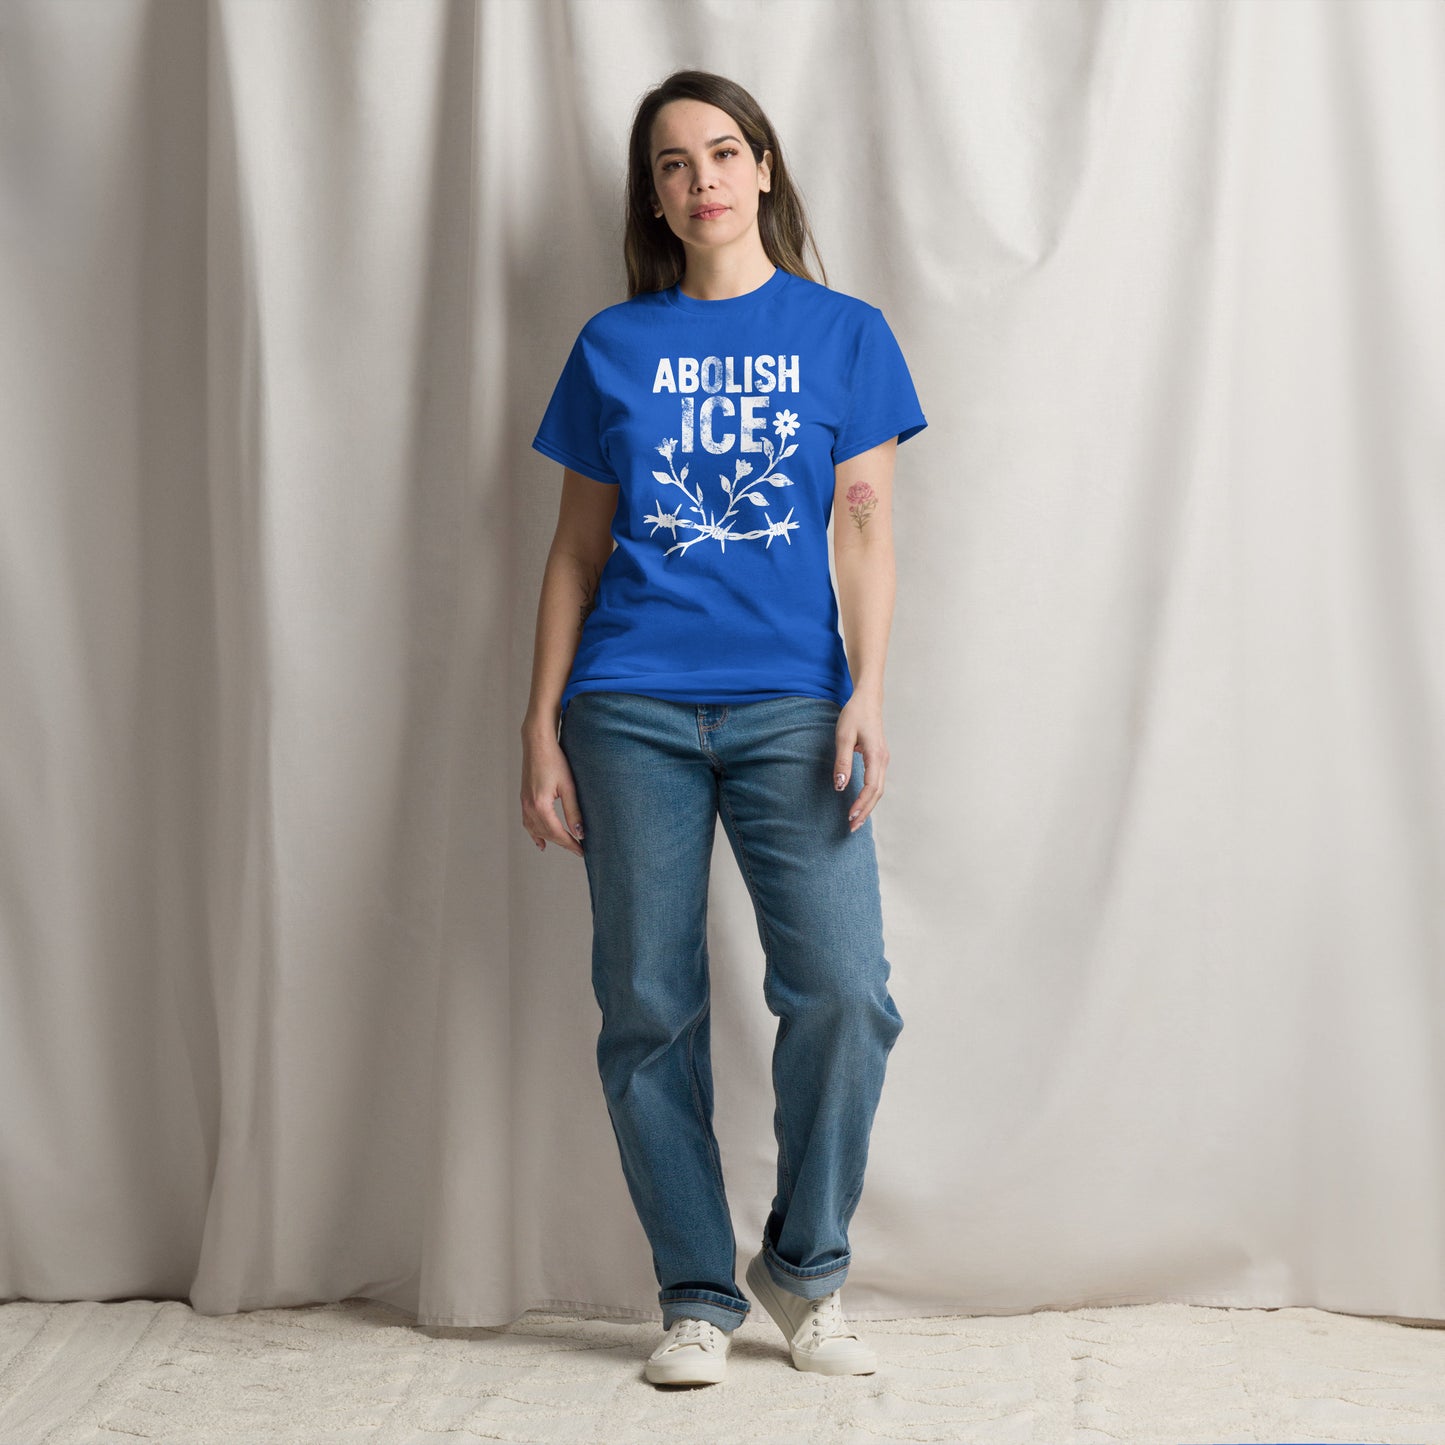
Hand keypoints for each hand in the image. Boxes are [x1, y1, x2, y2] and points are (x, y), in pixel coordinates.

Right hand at [521, 732, 584, 856]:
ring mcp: (524, 803)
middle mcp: (529, 807)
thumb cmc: (554, 760)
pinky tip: (540, 842)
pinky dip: (534, 834)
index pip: (557, 833)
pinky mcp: (524, 799)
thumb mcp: (568, 787)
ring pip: (536, 830)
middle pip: (547, 834)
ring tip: (564, 846)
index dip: (570, 844)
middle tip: (578, 849)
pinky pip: (527, 823)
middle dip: (563, 843)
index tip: (582, 851)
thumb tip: (579, 833)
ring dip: (550, 839)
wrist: (537, 744)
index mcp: (540, 805)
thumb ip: (573, 811)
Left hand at [833, 692, 887, 832]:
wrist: (867, 700)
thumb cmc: (854, 715)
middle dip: (865, 811)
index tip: (850, 816)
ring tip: (856, 820)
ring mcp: (883, 760)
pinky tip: (861, 803)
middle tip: (852, 827)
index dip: (861, 804)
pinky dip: (870, 796)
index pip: (871, 787)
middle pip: (877, 793)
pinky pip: (877, 782)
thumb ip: (842, 761)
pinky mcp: (879, 759)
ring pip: (878, 789)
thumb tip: (841, 786)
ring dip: (868, 806)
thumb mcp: (843, 737)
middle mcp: (883, 760)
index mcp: (876, 756)